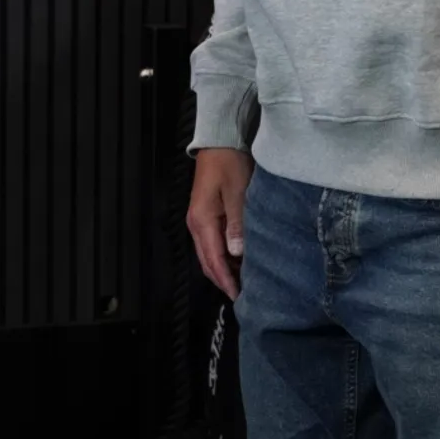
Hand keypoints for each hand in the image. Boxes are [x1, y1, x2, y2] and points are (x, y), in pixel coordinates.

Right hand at [187, 147, 254, 299]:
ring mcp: (200, 221)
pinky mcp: (207, 215)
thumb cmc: (230, 163)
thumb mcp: (237, 192)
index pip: (213, 260)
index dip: (225, 280)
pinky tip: (238, 260)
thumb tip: (236, 252)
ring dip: (223, 269)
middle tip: (242, 295)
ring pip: (209, 254)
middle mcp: (197, 225)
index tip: (238, 296)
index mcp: (202, 221)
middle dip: (223, 280)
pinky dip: (223, 256)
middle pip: (207, 262)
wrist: (220, 142)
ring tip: (243, 282)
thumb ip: (237, 223)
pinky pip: (213, 244)